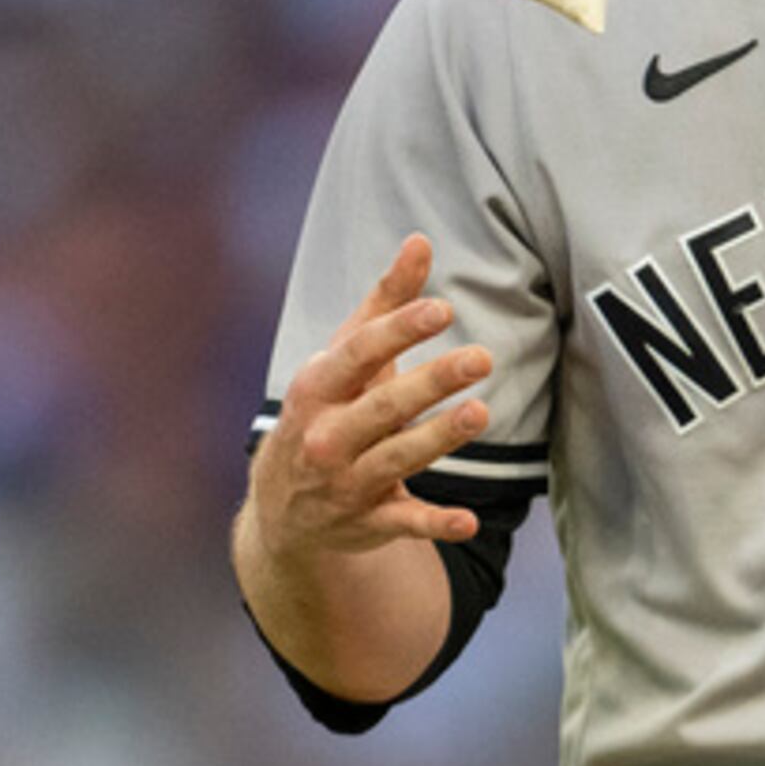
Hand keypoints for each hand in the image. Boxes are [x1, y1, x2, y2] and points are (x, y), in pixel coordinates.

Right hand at [244, 235, 495, 559]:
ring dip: (438, 439)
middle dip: (430, 383)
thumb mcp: (345, 358)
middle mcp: (326, 436)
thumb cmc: (327, 408)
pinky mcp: (370, 521)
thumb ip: (385, 302)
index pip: (357, 355)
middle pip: (382, 406)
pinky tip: (469, 522)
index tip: (443, 309)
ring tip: (481, 412)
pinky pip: (405, 522)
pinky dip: (435, 524)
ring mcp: (346, 482)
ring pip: (396, 458)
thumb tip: (421, 241)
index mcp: (317, 388)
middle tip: (482, 358)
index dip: (398, 331)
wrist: (282, 505)